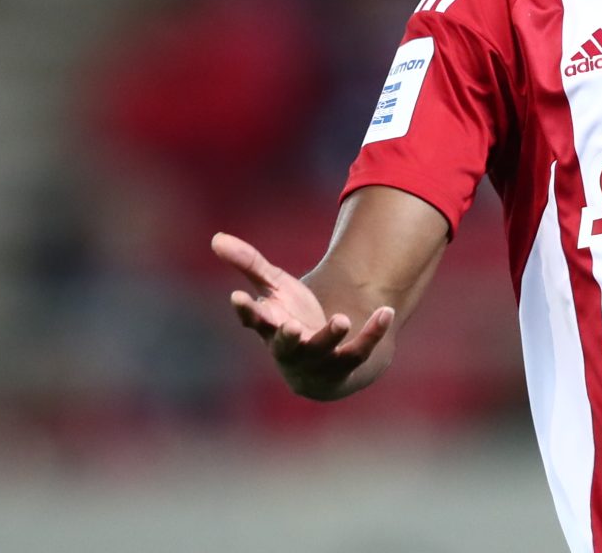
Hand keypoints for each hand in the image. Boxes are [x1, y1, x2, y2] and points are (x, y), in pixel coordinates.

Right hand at [211, 231, 393, 398]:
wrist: (326, 362)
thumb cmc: (293, 318)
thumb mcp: (275, 288)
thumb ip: (250, 264)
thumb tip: (215, 238)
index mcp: (270, 328)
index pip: (254, 321)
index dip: (246, 310)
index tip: (238, 296)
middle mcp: (291, 349)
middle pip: (285, 346)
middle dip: (287, 338)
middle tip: (292, 326)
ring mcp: (320, 360)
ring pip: (324, 351)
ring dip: (330, 337)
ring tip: (341, 319)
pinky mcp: (347, 363)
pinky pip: (360, 351)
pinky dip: (373, 332)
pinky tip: (386, 311)